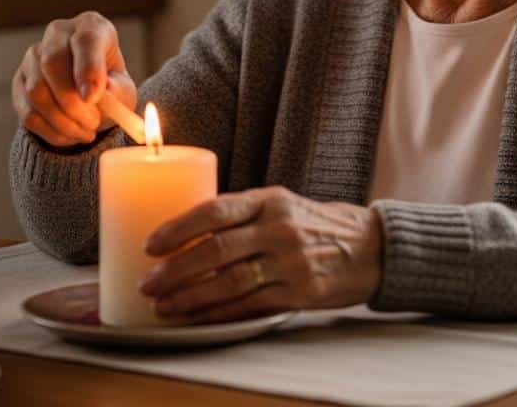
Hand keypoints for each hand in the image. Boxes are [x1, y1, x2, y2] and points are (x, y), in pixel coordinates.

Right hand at [11, 12, 136, 146]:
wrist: (91, 97)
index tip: (93, 98)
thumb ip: (117, 90)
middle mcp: (58, 34)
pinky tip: (70, 135)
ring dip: (62, 121)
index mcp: (91, 26)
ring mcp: (33, 56)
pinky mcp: (19, 81)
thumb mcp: (123, 88)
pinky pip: (27, 111)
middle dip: (72, 103)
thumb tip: (104, 92)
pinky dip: (50, 131)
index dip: (88, 69)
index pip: (85, 40)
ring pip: (36, 91)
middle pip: (52, 64)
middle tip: (93, 123)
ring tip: (86, 132)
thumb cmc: (111, 86)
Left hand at [138, 186, 383, 323]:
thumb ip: (241, 214)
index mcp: (269, 199)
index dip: (179, 228)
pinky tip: (196, 318)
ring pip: (229, 282)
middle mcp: (279, 227)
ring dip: (190, 297)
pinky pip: (249, 305)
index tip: (151, 244)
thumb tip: (186, 231)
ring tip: (163, 306)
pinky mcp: (300, 292)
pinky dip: (218, 314)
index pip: (215, 209)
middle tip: (148, 283)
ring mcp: (290, 262)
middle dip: (175, 269)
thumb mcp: (280, 204)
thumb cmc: (312, 224)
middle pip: (216, 250)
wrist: (369, 246)